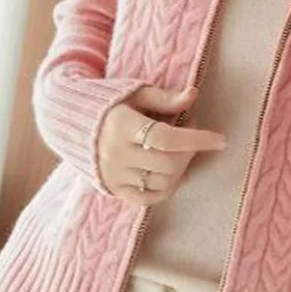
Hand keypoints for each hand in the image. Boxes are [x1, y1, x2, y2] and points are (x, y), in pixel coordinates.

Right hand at [97, 85, 226, 205]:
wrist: (69, 121)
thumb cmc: (110, 102)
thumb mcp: (135, 93)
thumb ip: (164, 98)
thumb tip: (193, 94)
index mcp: (120, 125)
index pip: (166, 138)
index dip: (197, 139)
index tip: (221, 139)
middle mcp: (114, 153)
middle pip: (168, 163)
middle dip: (191, 151)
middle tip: (193, 135)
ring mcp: (112, 174)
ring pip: (161, 182)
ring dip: (182, 168)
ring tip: (183, 150)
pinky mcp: (112, 188)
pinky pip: (147, 199)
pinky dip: (168, 189)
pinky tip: (177, 173)